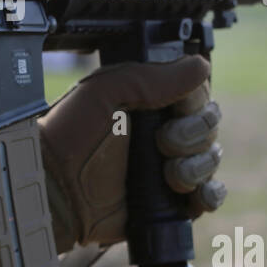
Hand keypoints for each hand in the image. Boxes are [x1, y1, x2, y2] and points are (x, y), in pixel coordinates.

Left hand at [37, 55, 224, 251]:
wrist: (55, 187)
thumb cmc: (70, 135)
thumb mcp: (105, 91)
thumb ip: (152, 77)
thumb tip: (201, 65)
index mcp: (151, 100)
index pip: (197, 94)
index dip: (194, 104)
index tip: (173, 112)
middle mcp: (164, 130)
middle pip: (209, 126)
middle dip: (193, 135)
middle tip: (162, 143)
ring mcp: (169, 165)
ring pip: (211, 159)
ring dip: (197, 166)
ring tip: (169, 174)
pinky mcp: (170, 200)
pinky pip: (209, 195)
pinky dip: (210, 193)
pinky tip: (196, 192)